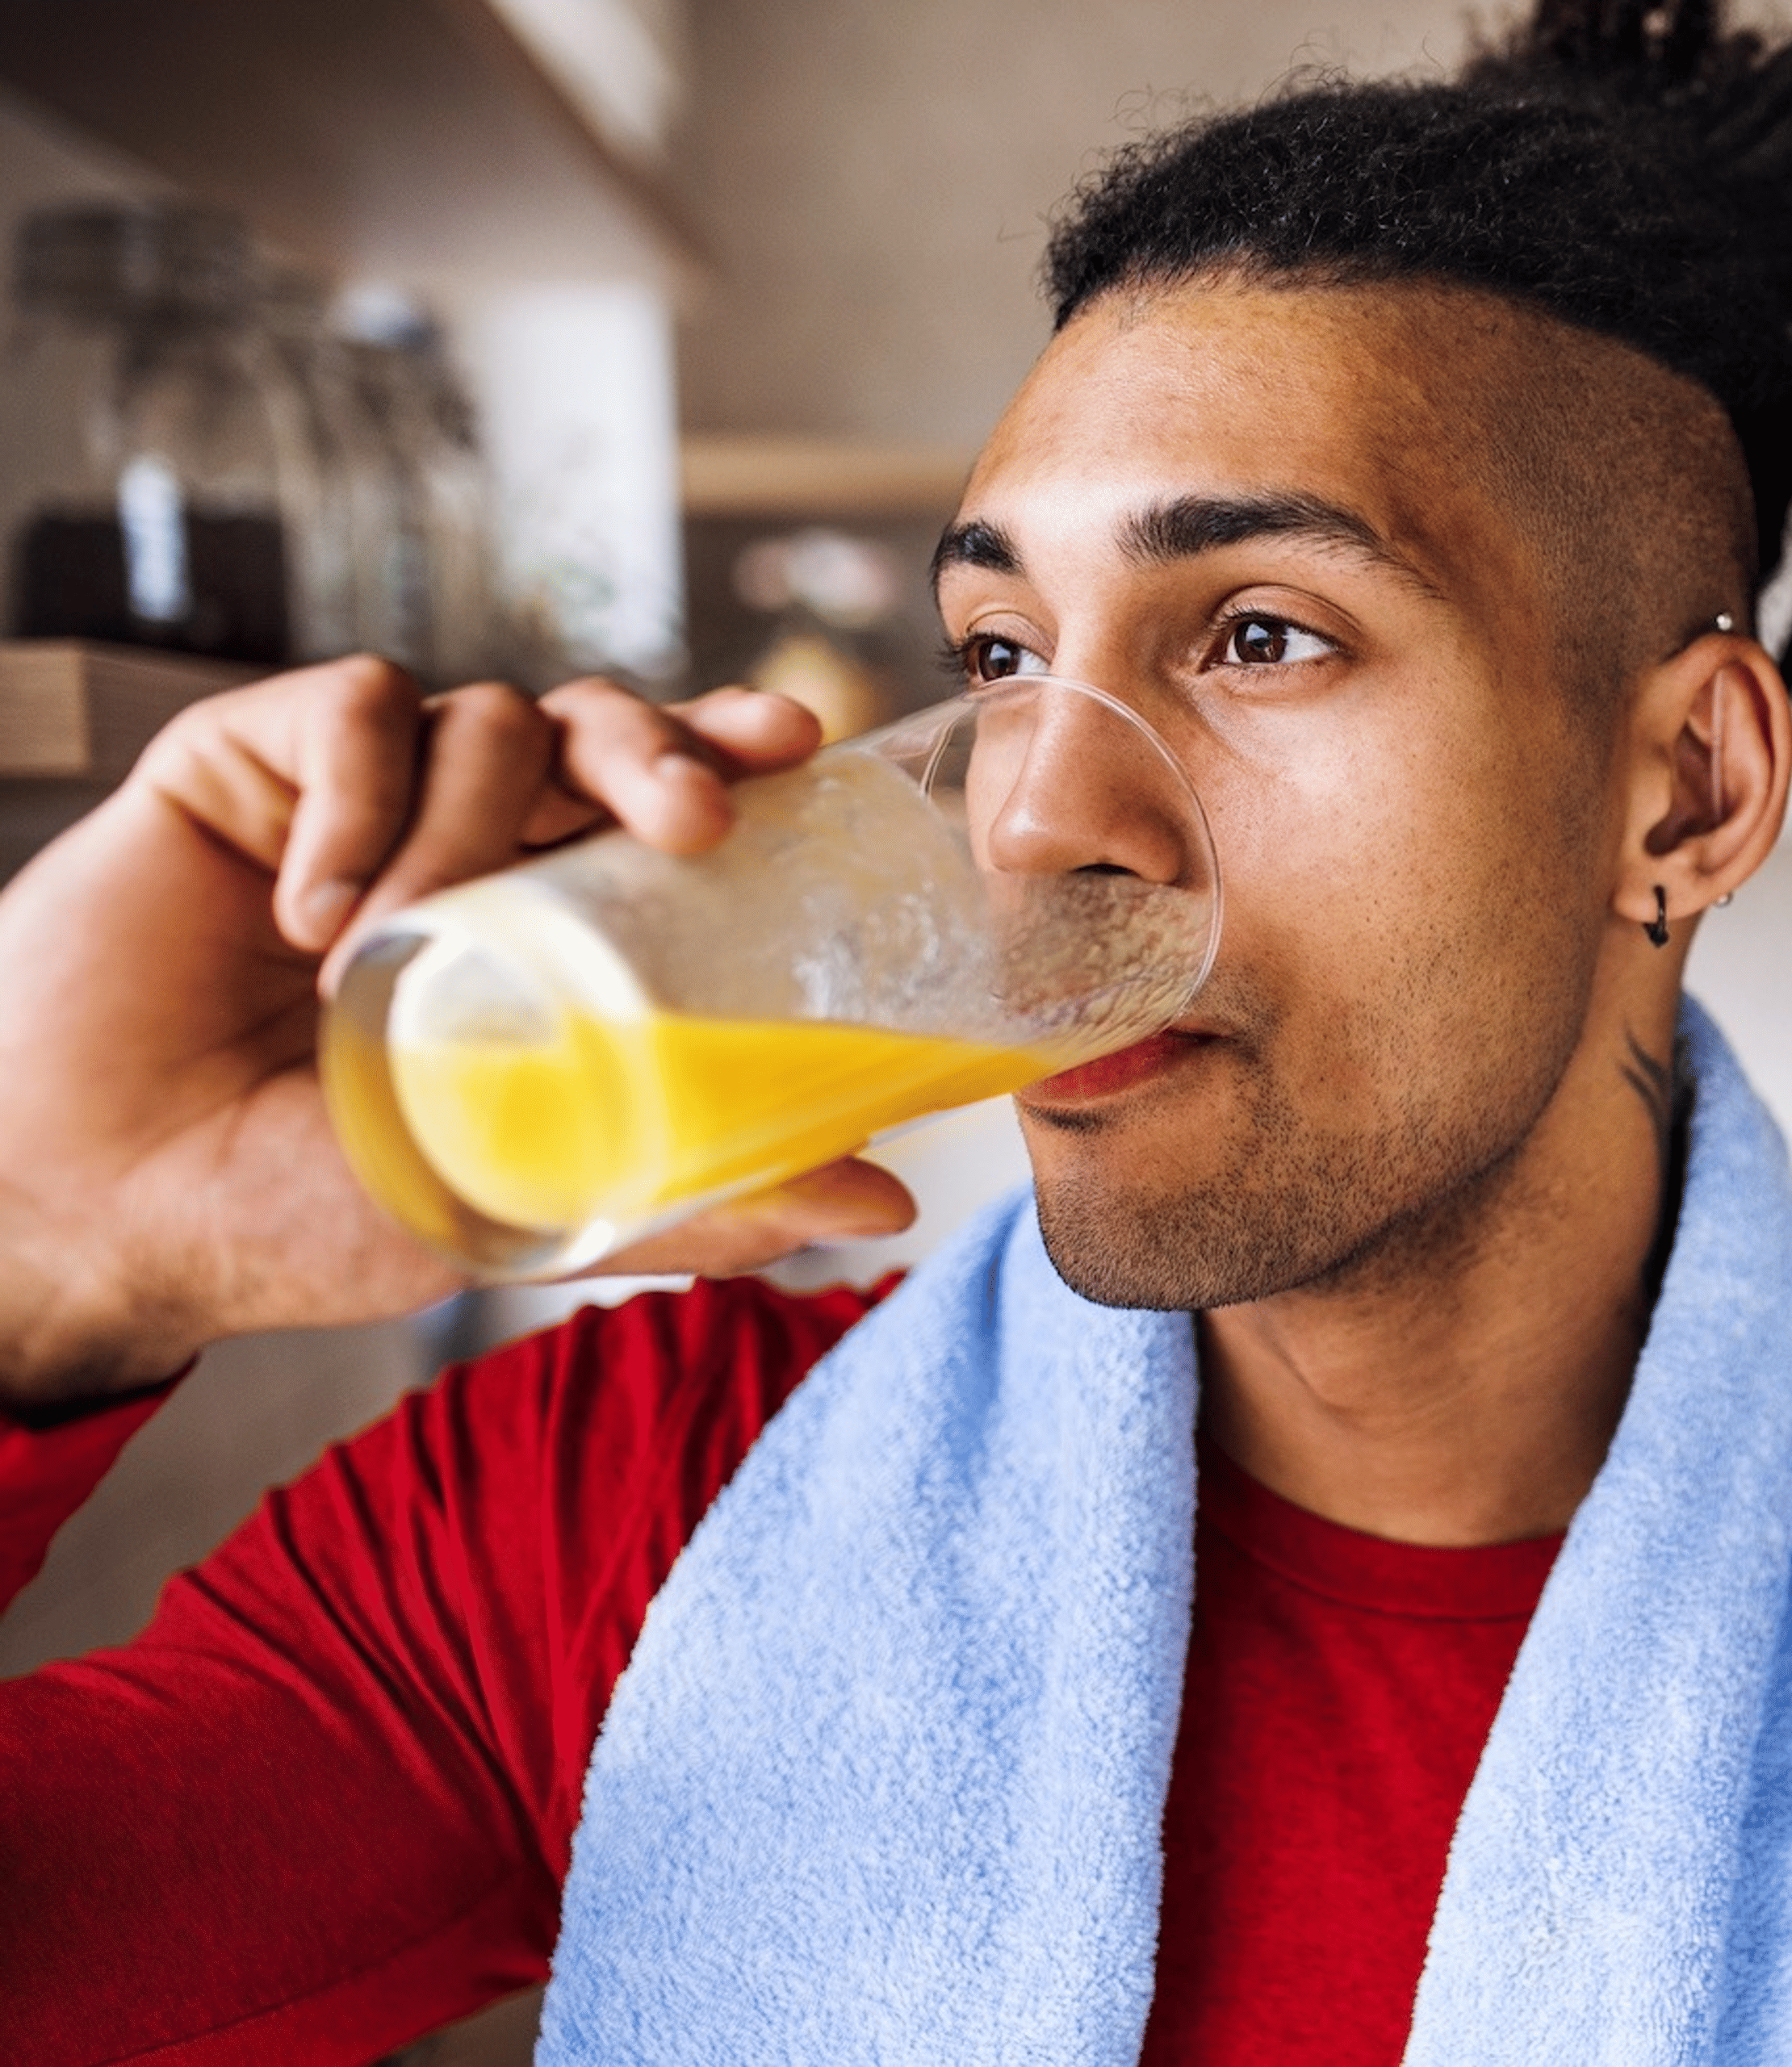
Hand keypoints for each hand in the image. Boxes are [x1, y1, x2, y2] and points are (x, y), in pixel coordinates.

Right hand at [0, 659, 915, 1411]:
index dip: (733, 750)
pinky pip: (353, 709)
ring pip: (486, 717)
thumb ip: (698, 1196)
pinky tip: (308, 914)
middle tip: (692, 820)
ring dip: (467, 829)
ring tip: (391, 951)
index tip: (796, 741)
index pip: (666, 799)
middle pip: (601, 723)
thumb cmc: (303, 1214)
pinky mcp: (249, 765)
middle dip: (660, 745)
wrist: (102, 1210)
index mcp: (546, 919)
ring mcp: (361, 798)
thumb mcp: (525, 1204)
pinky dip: (356, 801)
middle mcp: (468, 841)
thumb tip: (883, 1202)